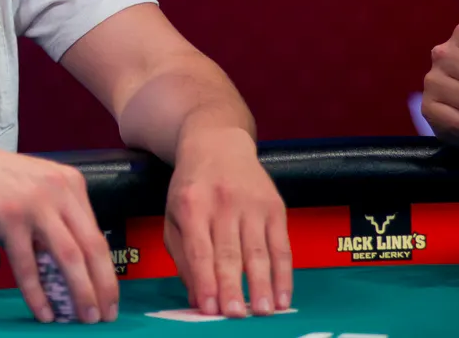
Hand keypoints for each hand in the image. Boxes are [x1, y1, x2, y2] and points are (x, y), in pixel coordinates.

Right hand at [0, 132, 118, 323]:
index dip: (107, 271)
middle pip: (92, 247)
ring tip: (84, 317)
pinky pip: (28, 265)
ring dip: (81, 293)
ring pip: (69, 256)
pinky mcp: (8, 217)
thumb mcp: (34, 190)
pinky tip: (43, 311)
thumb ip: (56, 219)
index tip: (108, 295)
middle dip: (103, 287)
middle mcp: (57, 190)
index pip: (97, 234)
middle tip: (105, 315)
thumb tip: (72, 266)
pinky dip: (38, 294)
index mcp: (69, 183)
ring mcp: (33, 203)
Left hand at [164, 126, 290, 318]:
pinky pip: (282, 246)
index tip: (209, 309)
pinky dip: (284, 274)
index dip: (205, 281)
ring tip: (263, 312)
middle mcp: (222, 203)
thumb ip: (182, 257)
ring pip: (258, 252)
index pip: (199, 249)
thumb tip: (196, 298)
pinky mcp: (275, 206)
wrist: (217, 143)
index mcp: (192, 205)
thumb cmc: (192, 187)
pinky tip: (282, 296)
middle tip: (236, 316)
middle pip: (229, 253)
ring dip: (262, 285)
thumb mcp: (174, 215)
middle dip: (233, 287)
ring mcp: (251, 204)